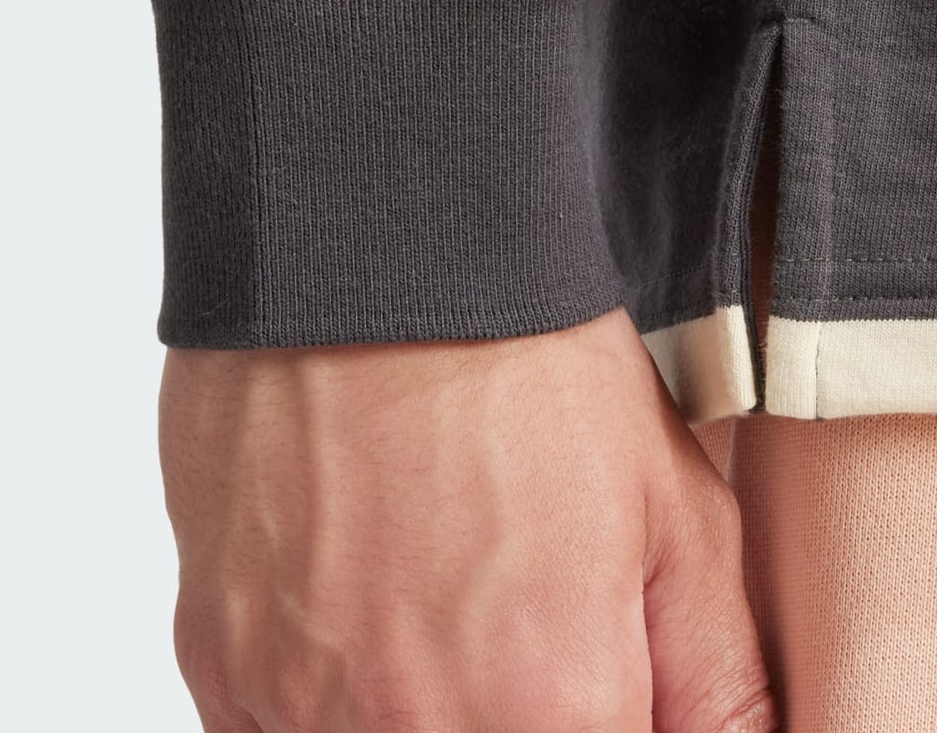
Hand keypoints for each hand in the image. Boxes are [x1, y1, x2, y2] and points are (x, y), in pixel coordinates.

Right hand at [161, 310, 774, 731]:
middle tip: (531, 628)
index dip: (615, 723)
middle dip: (530, 716)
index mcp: (549, 711)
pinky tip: (374, 614)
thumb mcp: (681, 512)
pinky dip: (337, 705)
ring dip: (428, 711)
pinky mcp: (219, 670)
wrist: (379, 250)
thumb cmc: (533, 366)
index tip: (614, 688)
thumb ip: (718, 684)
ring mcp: (300, 711)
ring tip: (455, 606)